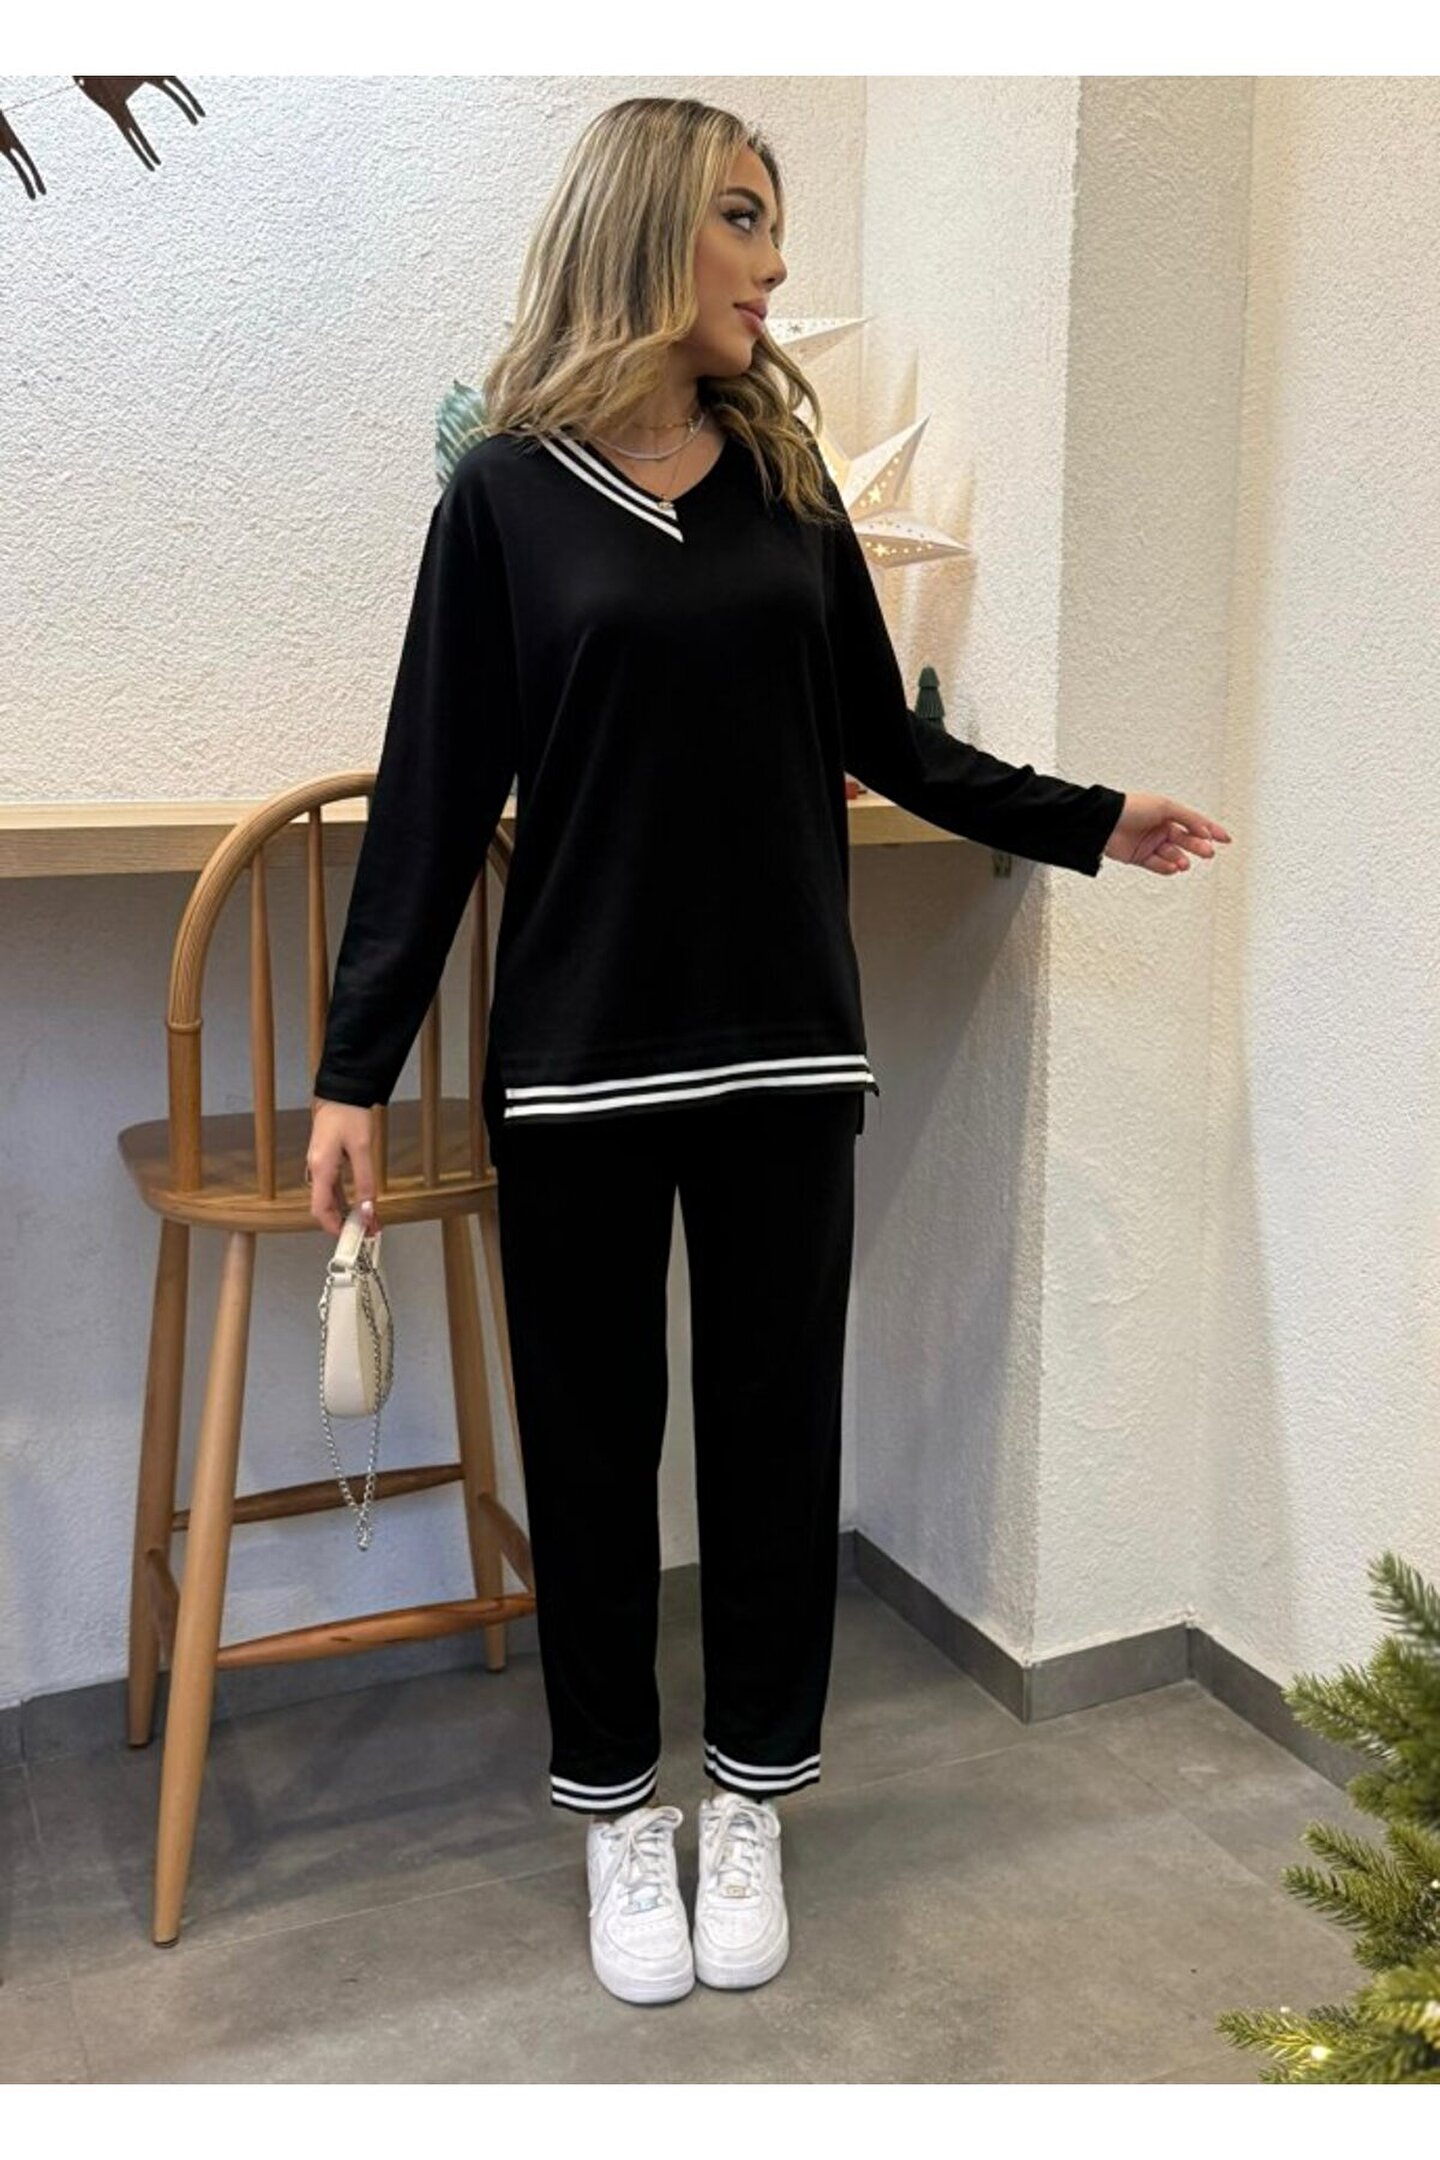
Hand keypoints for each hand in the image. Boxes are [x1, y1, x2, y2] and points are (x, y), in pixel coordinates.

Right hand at [307, 1097, 379, 1235]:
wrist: (341, 1091)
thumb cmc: (349, 1114)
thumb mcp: (363, 1149)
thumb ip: (365, 1182)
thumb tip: (367, 1210)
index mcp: (321, 1168)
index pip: (320, 1210)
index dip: (334, 1228)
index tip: (352, 1238)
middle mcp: (316, 1169)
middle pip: (323, 1207)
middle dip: (343, 1223)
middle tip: (365, 1232)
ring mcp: (320, 1165)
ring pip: (329, 1198)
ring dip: (346, 1212)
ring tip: (368, 1221)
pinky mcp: (327, 1160)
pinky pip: (333, 1187)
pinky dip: (345, 1199)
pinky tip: (359, 1204)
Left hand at [1103, 793, 1232, 874]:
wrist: (1105, 821)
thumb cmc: (1132, 807)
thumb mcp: (1165, 807)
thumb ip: (1188, 819)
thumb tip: (1206, 832)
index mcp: (1168, 813)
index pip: (1195, 823)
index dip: (1212, 830)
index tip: (1226, 839)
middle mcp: (1160, 828)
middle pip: (1186, 841)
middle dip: (1199, 847)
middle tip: (1208, 853)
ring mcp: (1150, 843)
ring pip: (1173, 855)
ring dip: (1181, 860)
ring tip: (1184, 864)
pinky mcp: (1140, 857)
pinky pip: (1158, 865)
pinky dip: (1167, 867)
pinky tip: (1173, 868)